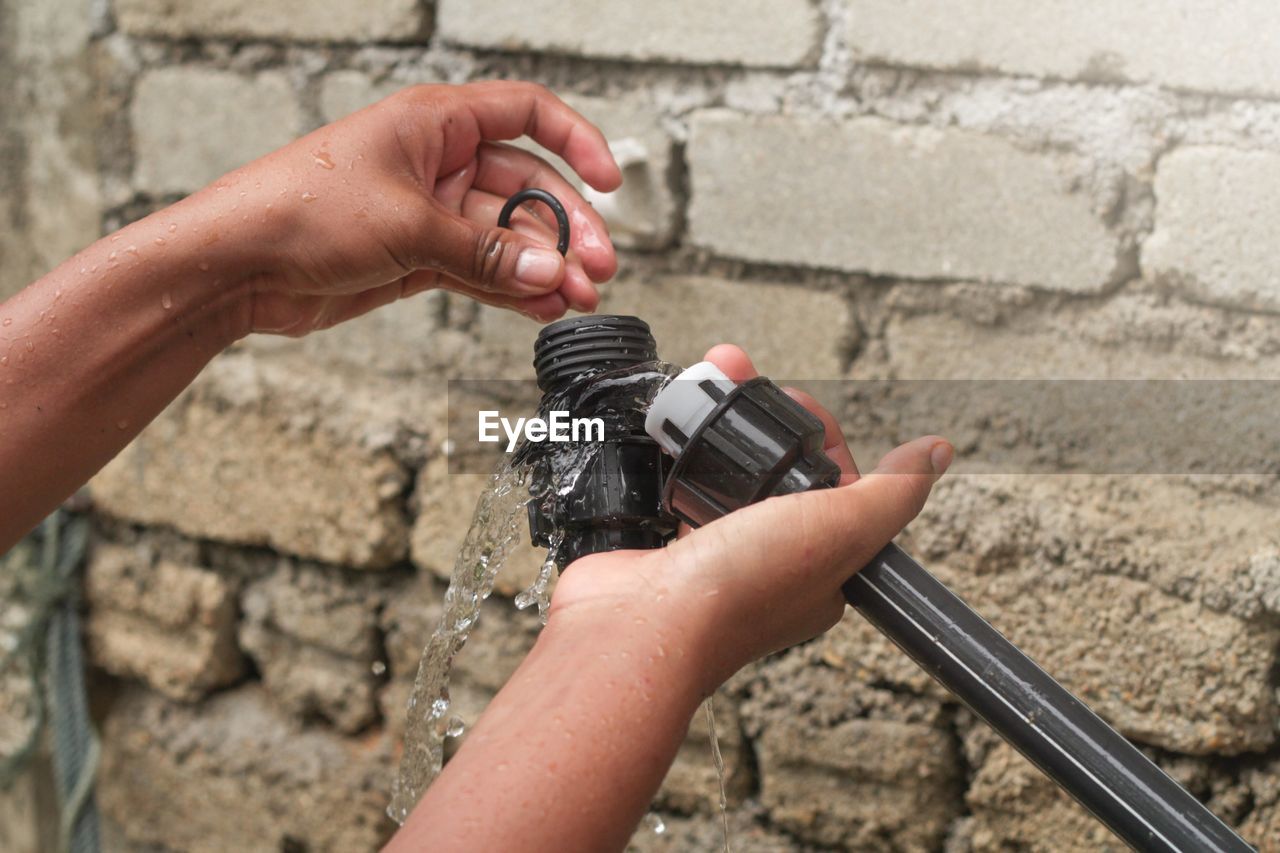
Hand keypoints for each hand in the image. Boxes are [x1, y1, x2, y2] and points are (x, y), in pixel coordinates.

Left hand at [185, 81, 621, 335]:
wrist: (237, 264)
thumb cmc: (297, 210)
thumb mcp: (408, 226)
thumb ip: (486, 254)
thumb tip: (549, 271)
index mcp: (434, 123)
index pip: (527, 114)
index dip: (576, 142)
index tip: (610, 181)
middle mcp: (436, 162)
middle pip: (527, 187)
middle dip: (565, 228)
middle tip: (596, 267)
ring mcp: (429, 211)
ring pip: (507, 237)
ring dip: (544, 268)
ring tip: (576, 297)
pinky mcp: (418, 257)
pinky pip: (481, 270)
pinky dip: (511, 289)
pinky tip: (541, 307)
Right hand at [547, 345, 952, 690]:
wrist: (643, 621)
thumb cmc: (740, 590)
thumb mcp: (840, 527)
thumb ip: (894, 490)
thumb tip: (936, 453)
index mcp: (825, 567)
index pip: (836, 482)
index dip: (816, 433)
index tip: (792, 400)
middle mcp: (775, 563)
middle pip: (778, 471)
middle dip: (758, 415)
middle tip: (734, 371)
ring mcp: (721, 556)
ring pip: (730, 475)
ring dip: (716, 424)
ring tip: (700, 381)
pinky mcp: (674, 549)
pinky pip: (684, 489)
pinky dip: (679, 455)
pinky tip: (672, 431)